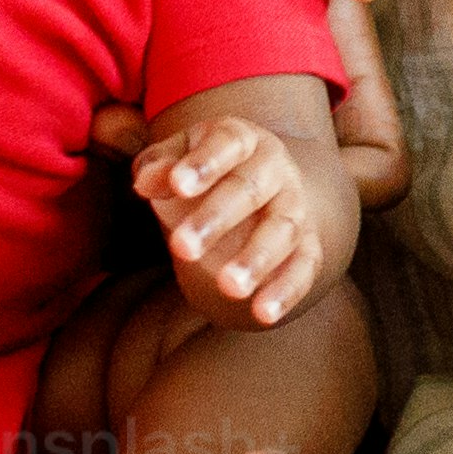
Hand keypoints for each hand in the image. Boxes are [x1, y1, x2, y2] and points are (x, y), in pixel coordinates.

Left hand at [135, 111, 327, 323]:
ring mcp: (296, 206)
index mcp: (243, 139)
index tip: (176, 184)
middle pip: (249, 188)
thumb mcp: (179, 161)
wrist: (263, 191)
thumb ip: (158, 167)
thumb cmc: (206, 174)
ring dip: (257, 258)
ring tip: (228, 287)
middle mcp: (276, 169)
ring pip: (282, 229)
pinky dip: (287, 290)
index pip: (227, 143)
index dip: (204, 163)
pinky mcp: (309, 245)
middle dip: (216, 217)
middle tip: (180, 247)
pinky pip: (305, 267)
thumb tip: (144, 183)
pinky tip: (263, 314)